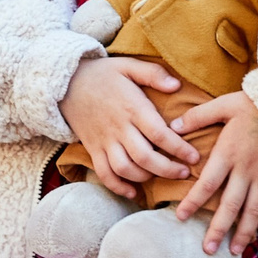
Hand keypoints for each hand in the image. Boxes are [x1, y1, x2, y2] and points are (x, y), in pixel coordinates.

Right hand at [59, 56, 202, 197]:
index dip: (179, 149)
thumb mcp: (127, 65)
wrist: (64, 82)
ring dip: (145, 178)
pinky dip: (118, 187)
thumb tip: (177, 85)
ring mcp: (104, 140)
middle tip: (184, 172)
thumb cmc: (101, 74)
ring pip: (125, 169)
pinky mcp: (92, 148)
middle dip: (168, 170)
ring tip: (160, 176)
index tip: (194, 157)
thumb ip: (153, 74)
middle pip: (145, 158)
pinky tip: (133, 192)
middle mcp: (118, 128)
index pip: (160, 134)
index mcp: (132, 108)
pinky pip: (104, 173)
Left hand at [171, 90, 257, 255]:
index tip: (179, 217)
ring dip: (243, 232)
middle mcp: (246, 170)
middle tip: (207, 250)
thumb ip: (198, 116)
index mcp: (228, 154)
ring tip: (234, 251)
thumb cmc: (256, 103)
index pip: (206, 184)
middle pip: (229, 206)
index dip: (193, 202)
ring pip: (253, 211)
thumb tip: (172, 127)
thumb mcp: (223, 105)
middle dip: (218, 230)